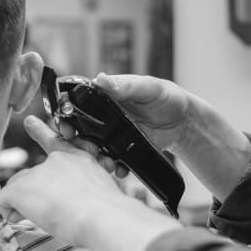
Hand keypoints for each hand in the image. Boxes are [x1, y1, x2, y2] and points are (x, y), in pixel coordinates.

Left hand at [0, 116, 124, 242]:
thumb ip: (85, 190)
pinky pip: (4, 199)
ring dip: (24, 204)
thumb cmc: (108, 212)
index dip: (40, 131)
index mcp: (79, 159)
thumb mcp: (102, 193)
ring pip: (17, 187)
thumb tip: (70, 203)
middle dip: (32, 191)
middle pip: (32, 175)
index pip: (57, 143)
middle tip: (47, 211)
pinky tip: (20, 218)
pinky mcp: (21, 188)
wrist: (102, 217)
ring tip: (43, 218)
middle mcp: (57, 160)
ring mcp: (38, 172)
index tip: (28, 122)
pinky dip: (8, 211)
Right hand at [56, 73, 196, 178]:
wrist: (183, 121)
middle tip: (85, 149)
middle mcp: (104, 116)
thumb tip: (100, 79)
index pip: (77, 104)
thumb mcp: (148, 87)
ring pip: (93, 147)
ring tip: (105, 163)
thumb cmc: (166, 96)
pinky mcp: (123, 150)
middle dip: (77, 142)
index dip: (67, 115)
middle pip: (80, 129)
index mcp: (105, 96)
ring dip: (95, 157)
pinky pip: (113, 160)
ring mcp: (113, 134)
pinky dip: (114, 167)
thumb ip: (125, 86)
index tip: (66, 127)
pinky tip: (119, 170)